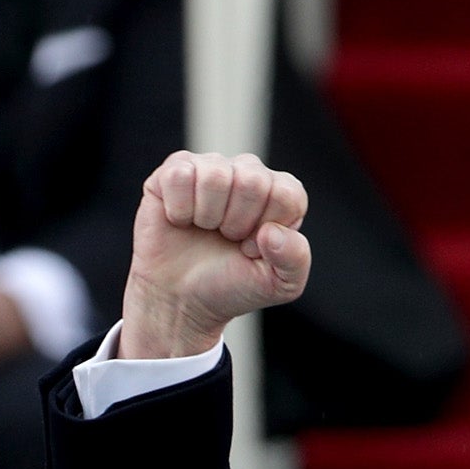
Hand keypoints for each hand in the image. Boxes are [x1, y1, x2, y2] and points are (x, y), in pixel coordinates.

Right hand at [117, 151, 311, 359]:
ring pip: (215, 177)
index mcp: (281, 193)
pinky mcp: (174, 172)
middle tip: (226, 239)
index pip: (286, 195)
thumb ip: (295, 260)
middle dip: (236, 223)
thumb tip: (271, 232)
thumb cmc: (230, 285)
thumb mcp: (279, 285)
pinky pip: (179, 176)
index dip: (265, 231)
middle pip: (253, 182)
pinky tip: (180, 220)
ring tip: (204, 229)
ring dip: (207, 216)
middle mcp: (248, 172)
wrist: (181, 300)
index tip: (250, 249)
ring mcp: (211, 168)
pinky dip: (179, 209)